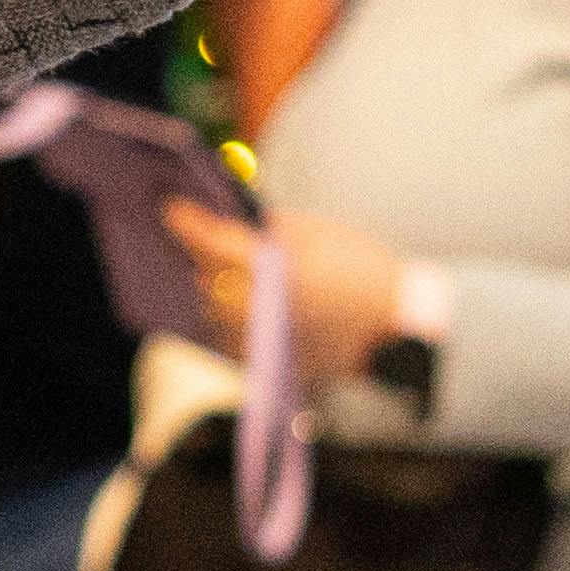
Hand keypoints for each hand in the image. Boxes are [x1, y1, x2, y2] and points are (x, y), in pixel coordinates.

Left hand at [155, 199, 420, 377]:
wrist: (397, 328)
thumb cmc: (365, 271)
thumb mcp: (319, 234)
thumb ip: (270, 228)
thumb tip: (228, 219)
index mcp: (280, 274)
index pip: (218, 245)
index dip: (191, 225)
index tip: (172, 209)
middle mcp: (266, 311)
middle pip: (211, 279)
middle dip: (203, 256)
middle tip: (195, 234)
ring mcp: (264, 341)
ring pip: (215, 310)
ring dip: (214, 287)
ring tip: (213, 266)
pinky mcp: (267, 361)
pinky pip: (228, 337)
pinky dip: (226, 317)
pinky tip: (233, 298)